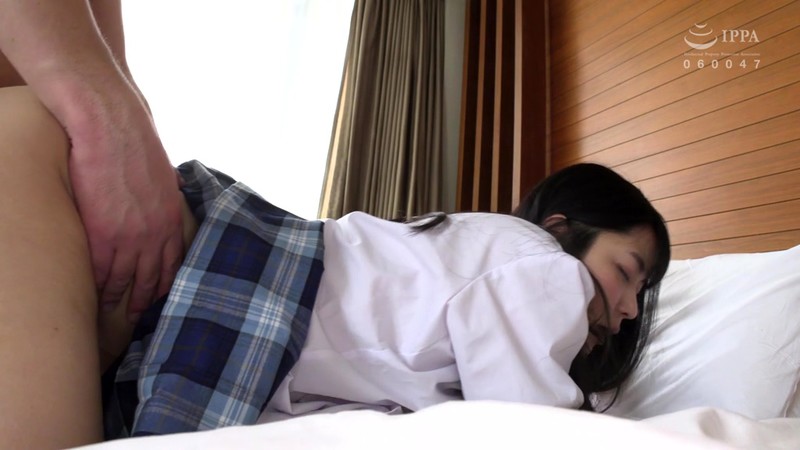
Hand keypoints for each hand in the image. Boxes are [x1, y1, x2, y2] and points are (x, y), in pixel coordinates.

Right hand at [68, 102, 183, 321]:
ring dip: (119, 296)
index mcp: (171, 217)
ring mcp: (130, 236)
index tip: (160, 293)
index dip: (166, 279)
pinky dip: (99, 284)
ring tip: (112, 309)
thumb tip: (173, 186)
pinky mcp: (104, 234)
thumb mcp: (165, 171)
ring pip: (125, 278)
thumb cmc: (137, 143)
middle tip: (137, 313)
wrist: (113, 129)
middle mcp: (155, 233)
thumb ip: (167, 188)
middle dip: (144, 297)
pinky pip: (102, 269)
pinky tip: (95, 293)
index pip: (173, 259)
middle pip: (151, 276)